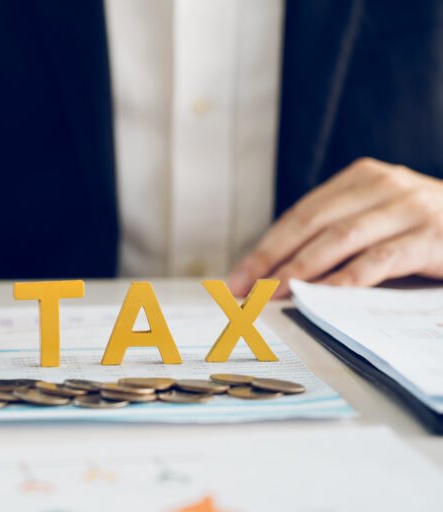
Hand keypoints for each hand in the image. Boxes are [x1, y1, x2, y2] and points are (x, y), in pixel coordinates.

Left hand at [229, 157, 442, 297]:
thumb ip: (341, 232)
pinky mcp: (432, 235)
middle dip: (272, 258)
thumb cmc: (427, 229)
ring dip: (301, 269)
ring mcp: (410, 207)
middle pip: (312, 222)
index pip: (302, 213)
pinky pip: (380, 259)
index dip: (267, 245)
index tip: (240, 275)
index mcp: (363, 177)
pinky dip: (347, 279)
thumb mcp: (382, 218)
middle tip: (246, 288)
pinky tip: (323, 296)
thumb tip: (281, 270)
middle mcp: (384, 185)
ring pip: (340, 238)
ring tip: (274, 294)